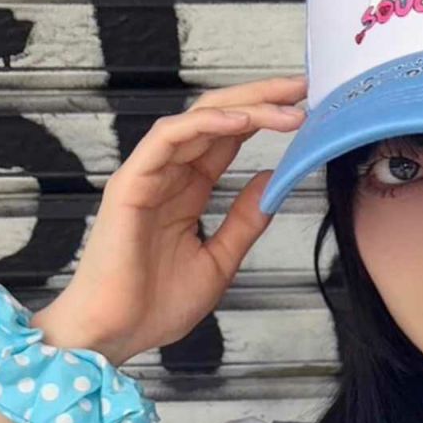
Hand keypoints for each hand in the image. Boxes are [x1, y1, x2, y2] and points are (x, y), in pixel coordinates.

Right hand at [35, 75, 307, 364]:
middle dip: (261, 98)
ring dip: (244, 107)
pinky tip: (242, 121)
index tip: (304, 108)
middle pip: (216, 118)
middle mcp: (168, 175)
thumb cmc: (157, 305)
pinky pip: (168, 139)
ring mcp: (148, 176)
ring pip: (197, 120)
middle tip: (303, 88)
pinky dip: (206, 125)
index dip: (264, 117)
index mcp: (187, 191)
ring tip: (286, 106)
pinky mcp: (131, 183)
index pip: (228, 138)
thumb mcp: (220, 261)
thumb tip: (273, 183)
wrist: (118, 334)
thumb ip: (245, 221)